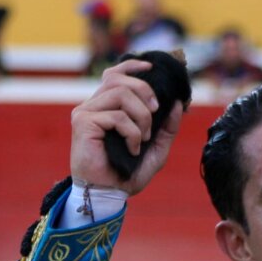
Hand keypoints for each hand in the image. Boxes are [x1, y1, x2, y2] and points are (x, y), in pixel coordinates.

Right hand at [69, 59, 184, 194]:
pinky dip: (132, 132)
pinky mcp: (83, 122)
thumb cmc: (127, 174)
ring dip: (141, 116)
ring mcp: (86, 112)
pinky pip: (117, 115)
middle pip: (121, 79)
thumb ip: (167, 127)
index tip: (152, 68)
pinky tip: (132, 149)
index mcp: (106, 107)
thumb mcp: (156, 149)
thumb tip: (178, 104)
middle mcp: (93, 105)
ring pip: (121, 93)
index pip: (115, 74)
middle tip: (155, 113)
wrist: (109, 194)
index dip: (133, 66)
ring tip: (143, 138)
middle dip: (145, 93)